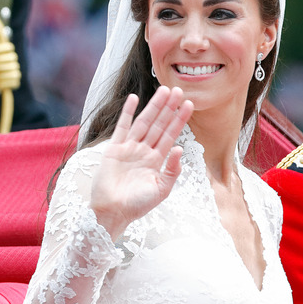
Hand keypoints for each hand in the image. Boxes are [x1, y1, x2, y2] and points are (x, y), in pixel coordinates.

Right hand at [90, 86, 193, 237]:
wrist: (113, 213)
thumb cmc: (138, 205)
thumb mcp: (162, 189)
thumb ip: (172, 170)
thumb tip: (179, 148)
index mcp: (157, 160)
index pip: (171, 135)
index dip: (180, 120)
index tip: (189, 104)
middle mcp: (144, 151)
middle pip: (159, 124)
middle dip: (169, 108)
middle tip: (179, 90)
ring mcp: (129, 148)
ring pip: (144, 122)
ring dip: (154, 106)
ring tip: (164, 91)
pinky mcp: (114, 149)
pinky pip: (122, 127)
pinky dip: (128, 113)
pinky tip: (134, 99)